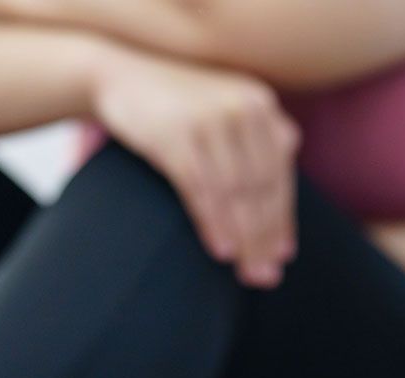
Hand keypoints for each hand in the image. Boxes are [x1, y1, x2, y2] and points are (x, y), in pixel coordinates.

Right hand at [93, 48, 299, 288]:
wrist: (122, 74)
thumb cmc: (180, 112)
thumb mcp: (225, 121)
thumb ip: (257, 155)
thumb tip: (282, 226)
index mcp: (261, 106)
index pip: (279, 174)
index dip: (282, 220)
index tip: (283, 258)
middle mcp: (242, 107)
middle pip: (259, 188)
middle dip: (263, 239)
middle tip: (264, 277)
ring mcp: (210, 119)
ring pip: (234, 193)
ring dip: (243, 239)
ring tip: (247, 273)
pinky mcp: (176, 134)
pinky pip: (201, 190)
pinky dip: (214, 224)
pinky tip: (222, 252)